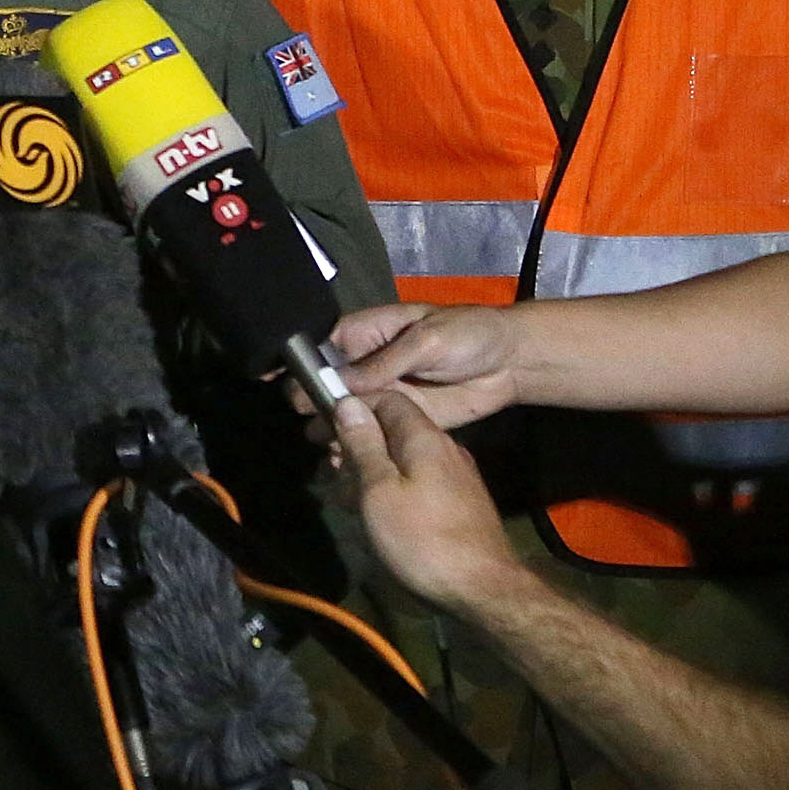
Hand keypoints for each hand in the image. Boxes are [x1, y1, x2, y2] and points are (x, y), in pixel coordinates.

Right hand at [292, 304, 521, 434]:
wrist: (511, 362)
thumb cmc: (469, 336)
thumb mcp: (427, 341)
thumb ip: (385, 362)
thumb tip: (342, 383)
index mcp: (373, 332)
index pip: (327, 344)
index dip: (301, 361)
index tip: (276, 377)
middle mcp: (372, 363)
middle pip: (331, 381)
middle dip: (312, 397)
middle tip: (303, 416)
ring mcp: (386, 392)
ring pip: (347, 410)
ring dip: (331, 424)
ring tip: (321, 442)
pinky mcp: (403, 418)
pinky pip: (372, 431)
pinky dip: (356, 444)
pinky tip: (343, 457)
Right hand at [327, 388, 522, 616]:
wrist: (482, 588)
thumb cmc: (422, 538)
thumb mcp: (379, 490)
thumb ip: (363, 446)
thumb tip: (348, 403)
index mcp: (424, 437)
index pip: (385, 399)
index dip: (351, 409)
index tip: (322, 431)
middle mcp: (444, 448)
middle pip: (393, 430)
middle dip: (356, 446)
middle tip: (328, 472)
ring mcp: (455, 477)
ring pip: (403, 460)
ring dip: (370, 472)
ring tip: (344, 498)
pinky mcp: (459, 503)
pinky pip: (417, 482)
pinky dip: (391, 490)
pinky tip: (376, 515)